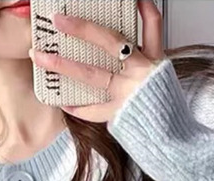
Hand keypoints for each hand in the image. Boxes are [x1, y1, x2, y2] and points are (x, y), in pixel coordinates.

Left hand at [28, 0, 165, 123]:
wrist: (172, 135)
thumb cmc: (163, 102)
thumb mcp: (161, 67)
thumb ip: (149, 41)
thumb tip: (138, 9)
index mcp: (154, 59)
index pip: (152, 22)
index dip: (142, 6)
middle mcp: (141, 72)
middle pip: (110, 42)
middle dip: (82, 29)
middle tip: (57, 20)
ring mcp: (128, 93)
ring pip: (92, 74)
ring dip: (64, 65)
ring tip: (41, 57)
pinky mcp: (120, 114)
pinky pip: (94, 110)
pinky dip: (77, 107)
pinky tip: (63, 102)